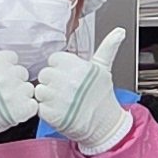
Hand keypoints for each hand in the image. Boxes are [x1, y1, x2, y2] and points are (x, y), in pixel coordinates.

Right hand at [0, 36, 38, 153]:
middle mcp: (6, 77)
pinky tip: (12, 111)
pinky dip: (26, 108)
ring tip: (4, 102)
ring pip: (28, 88)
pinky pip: (33, 104)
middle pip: (22, 73)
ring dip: (20, 95)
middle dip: (13, 82)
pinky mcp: (22, 111)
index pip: (12, 59)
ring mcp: (15, 94)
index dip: (4, 69)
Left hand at [36, 29, 134, 154]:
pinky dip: (45, 109)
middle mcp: (67, 81)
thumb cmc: (103, 97)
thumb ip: (107, 48)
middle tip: (66, 90)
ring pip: (39, 90)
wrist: (104, 125)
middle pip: (45, 74)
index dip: (60, 68)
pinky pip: (38, 106)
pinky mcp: (50, 114)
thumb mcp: (104, 69)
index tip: (69, 76)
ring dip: (47, 96)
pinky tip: (59, 110)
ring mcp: (58, 98)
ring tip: (62, 101)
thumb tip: (119, 31)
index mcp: (78, 67)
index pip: (54, 59)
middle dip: (52, 82)